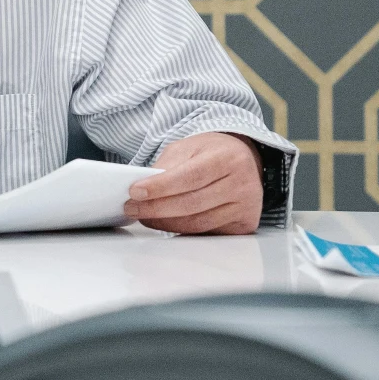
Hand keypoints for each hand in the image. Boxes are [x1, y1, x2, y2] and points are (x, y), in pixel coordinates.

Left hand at [125, 132, 264, 234]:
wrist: (243, 161)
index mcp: (229, 158)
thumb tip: (142, 190)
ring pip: (197, 223)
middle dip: (156, 208)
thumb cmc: (213, 153)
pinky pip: (206, 233)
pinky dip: (182, 230)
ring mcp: (246, 207)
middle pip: (192, 203)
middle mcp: (243, 184)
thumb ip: (167, 166)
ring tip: (144, 217)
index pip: (191, 177)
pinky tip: (167, 223)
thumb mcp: (188, 147)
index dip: (161, 187)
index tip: (136, 192)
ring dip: (165, 223)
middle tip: (132, 208)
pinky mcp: (244, 225)